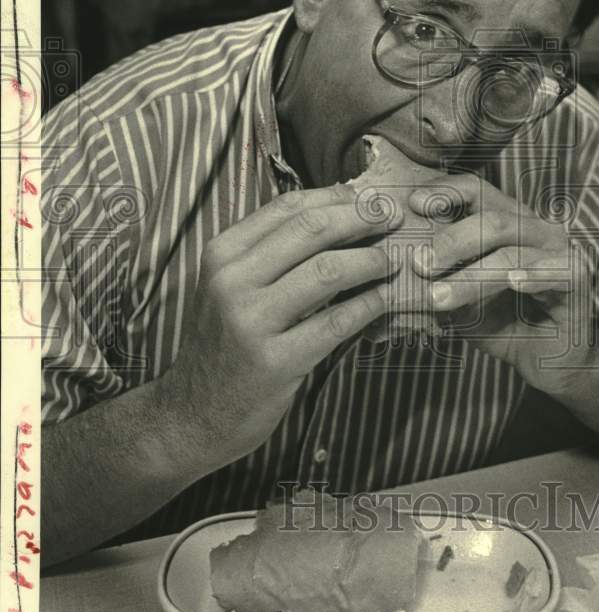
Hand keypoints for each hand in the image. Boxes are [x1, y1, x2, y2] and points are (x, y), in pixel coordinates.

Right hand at [169, 183, 399, 460]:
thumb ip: (272, 252)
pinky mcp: (276, 361)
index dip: (337, 198)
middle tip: (393, 220)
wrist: (193, 414)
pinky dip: (369, 305)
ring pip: (328, 271)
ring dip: (370, 261)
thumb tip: (338, 212)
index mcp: (222, 254)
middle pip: (312, 229)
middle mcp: (232, 281)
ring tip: (390, 262)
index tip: (371, 199)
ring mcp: (252, 321)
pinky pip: (336, 322)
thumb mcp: (231, 286)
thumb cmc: (224, 343)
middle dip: (361, 219)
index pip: (288, 207)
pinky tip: (384, 299)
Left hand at [407, 174, 586, 392]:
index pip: (476, 190)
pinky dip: (532, 276)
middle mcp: (534, 228)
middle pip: (491, 218)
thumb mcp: (458, 301)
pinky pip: (553, 272)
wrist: (548, 361)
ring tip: (439, 298)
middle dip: (451, 241)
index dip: (446, 192)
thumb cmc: (503, 323)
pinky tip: (513, 283)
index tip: (414, 204)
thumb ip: (432, 283)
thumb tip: (384, 282)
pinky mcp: (577, 277)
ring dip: (471, 276)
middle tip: (419, 265)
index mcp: (506, 221)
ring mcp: (559, 249)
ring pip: (511, 253)